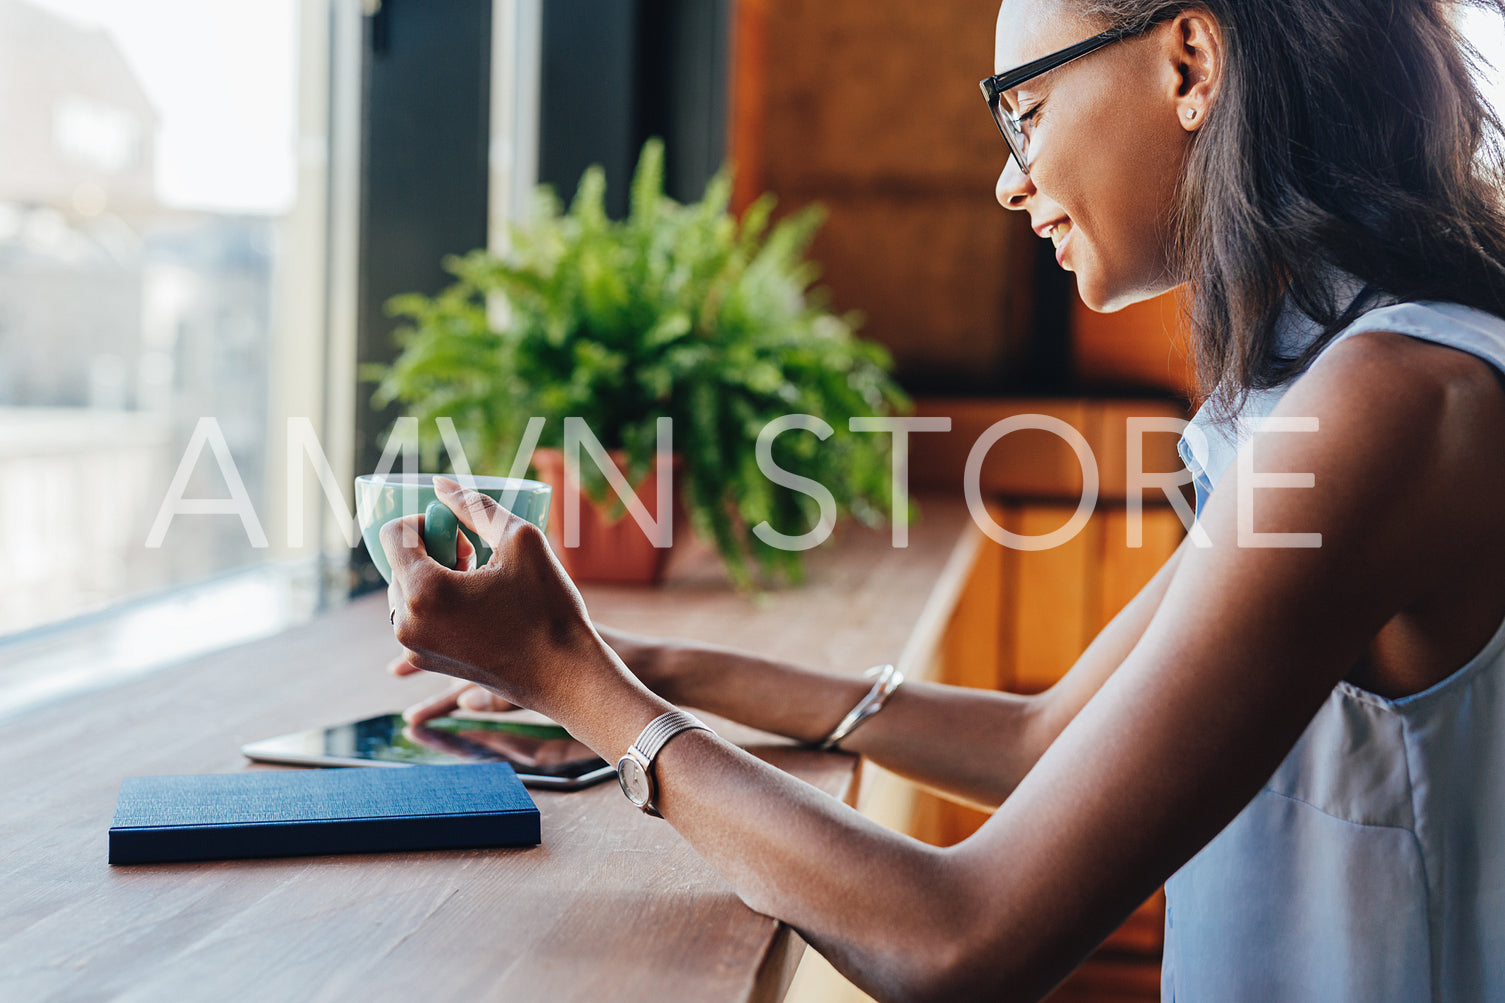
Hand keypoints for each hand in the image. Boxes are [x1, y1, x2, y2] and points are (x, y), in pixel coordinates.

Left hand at [380, 477, 626, 724]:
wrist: (564, 675)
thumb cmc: (548, 607)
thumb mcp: (521, 539)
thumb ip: (475, 507)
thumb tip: (441, 486)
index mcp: (424, 590)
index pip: (393, 534)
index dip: (426, 521)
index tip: (460, 534)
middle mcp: (407, 623)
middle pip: (400, 562)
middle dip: (433, 552)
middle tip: (478, 561)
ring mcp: (413, 647)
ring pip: (407, 590)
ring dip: (435, 577)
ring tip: (480, 586)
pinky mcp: (424, 661)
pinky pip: (416, 617)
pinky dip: (438, 603)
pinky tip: (479, 608)